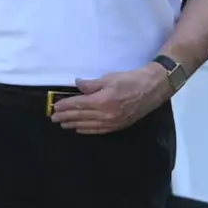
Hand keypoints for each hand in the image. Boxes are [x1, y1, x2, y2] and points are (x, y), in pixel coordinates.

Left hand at [51, 62, 175, 134]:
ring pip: (88, 125)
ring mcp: (112, 122)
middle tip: (53, 118)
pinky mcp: (118, 126)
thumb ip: (92, 84)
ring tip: (63, 124)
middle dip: (66, 117)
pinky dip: (87, 130)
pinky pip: (98, 130)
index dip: (65, 106)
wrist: (153, 89)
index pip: (78, 105)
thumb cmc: (131, 79)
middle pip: (81, 116)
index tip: (55, 107)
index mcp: (103, 101)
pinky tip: (79, 129)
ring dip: (73, 124)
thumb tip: (77, 85)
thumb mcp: (110, 78)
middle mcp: (106, 114)